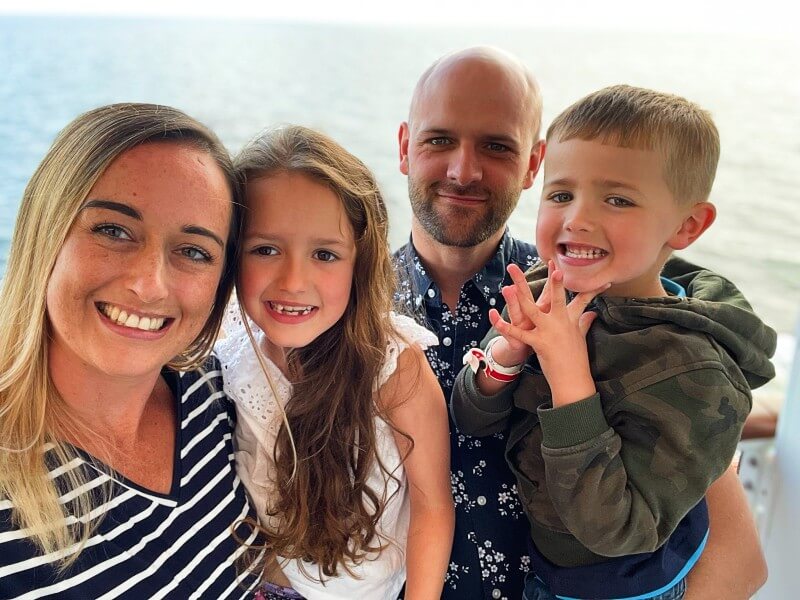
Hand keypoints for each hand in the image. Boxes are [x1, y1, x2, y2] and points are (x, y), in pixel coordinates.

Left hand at [491, 261, 607, 405]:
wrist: (573, 379)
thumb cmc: (577, 359)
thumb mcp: (580, 337)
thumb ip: (584, 322)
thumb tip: (593, 313)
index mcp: (570, 319)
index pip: (574, 296)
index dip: (568, 281)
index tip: (563, 266)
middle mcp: (561, 322)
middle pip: (555, 296)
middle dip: (551, 280)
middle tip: (549, 262)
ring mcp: (550, 332)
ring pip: (533, 310)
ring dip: (520, 297)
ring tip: (512, 284)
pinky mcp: (539, 343)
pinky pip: (519, 334)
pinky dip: (506, 327)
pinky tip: (496, 319)